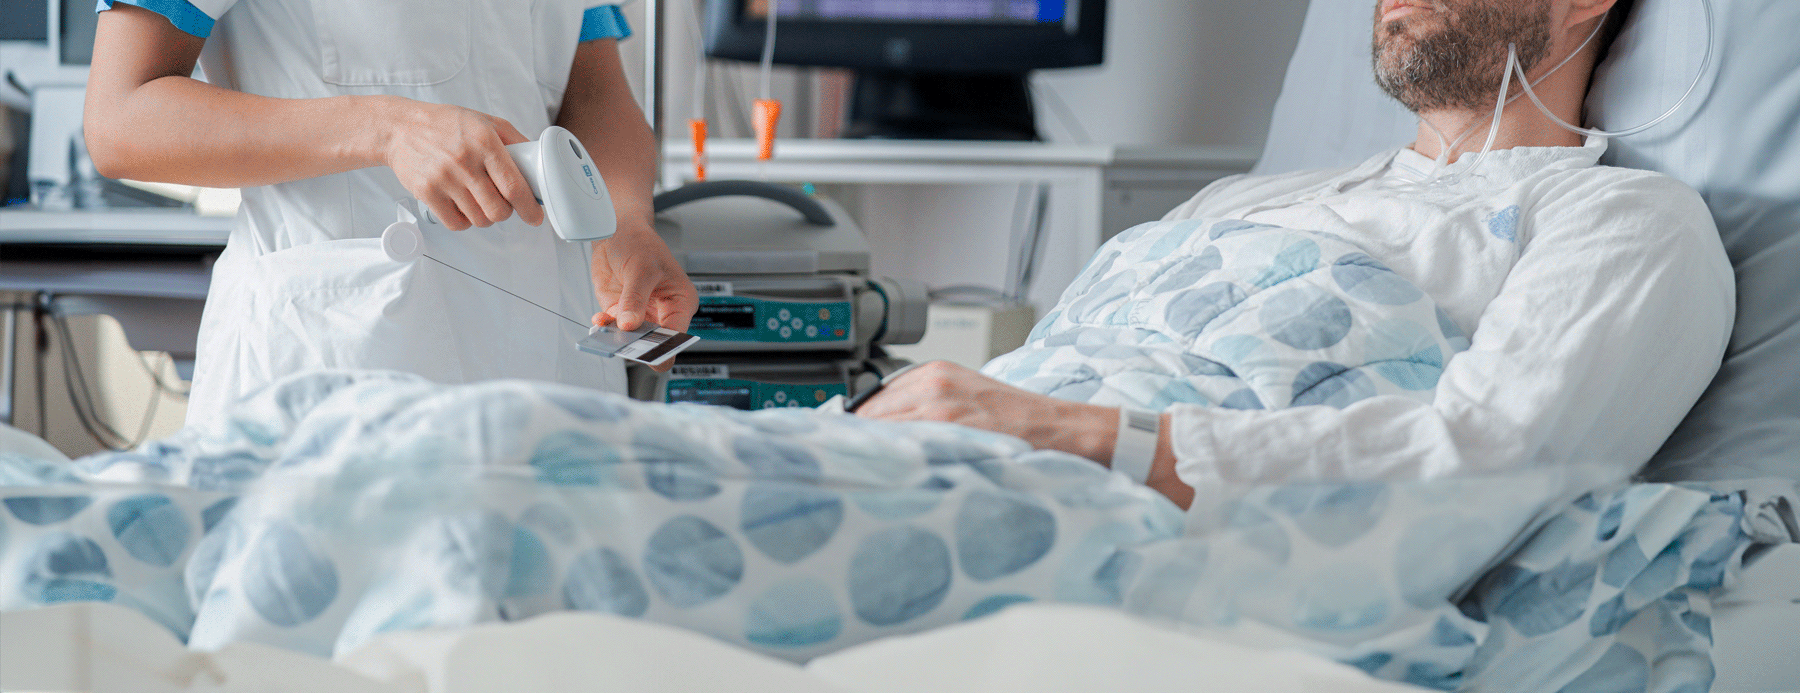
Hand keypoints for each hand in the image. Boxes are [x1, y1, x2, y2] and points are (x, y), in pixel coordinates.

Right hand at [378, 97, 545, 230]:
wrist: (400, 128)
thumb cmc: (445, 124)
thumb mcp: (485, 121)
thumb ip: (514, 140)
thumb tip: (538, 162)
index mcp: (485, 142)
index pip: (514, 186)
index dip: (529, 207)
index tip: (535, 217)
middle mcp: (465, 161)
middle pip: (498, 210)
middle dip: (506, 212)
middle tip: (502, 204)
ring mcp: (444, 179)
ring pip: (479, 220)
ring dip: (485, 216)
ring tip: (479, 201)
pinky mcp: (427, 193)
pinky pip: (456, 224)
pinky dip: (464, 221)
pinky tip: (463, 206)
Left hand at [590, 220, 698, 366]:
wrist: (616, 231)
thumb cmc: (640, 242)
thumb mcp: (641, 268)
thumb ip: (635, 299)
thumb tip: (629, 324)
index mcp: (680, 302)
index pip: (676, 335)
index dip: (663, 346)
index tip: (645, 350)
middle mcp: (662, 312)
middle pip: (653, 342)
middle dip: (637, 344)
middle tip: (622, 342)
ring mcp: (640, 313)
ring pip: (630, 339)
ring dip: (616, 337)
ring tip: (606, 329)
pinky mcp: (620, 311)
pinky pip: (612, 328)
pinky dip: (604, 327)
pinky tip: (599, 320)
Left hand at [854, 361, 1114, 459]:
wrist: (1060, 428)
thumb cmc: (1015, 420)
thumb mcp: (964, 396)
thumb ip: (924, 406)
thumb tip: (877, 436)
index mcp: (931, 372)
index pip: (870, 402)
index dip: (854, 430)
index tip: (844, 450)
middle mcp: (931, 383)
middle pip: (868, 417)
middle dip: (858, 445)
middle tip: (847, 473)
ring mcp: (939, 406)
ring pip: (882, 434)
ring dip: (872, 457)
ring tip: (865, 482)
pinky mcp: (952, 429)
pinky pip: (905, 448)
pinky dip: (894, 463)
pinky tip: (891, 480)